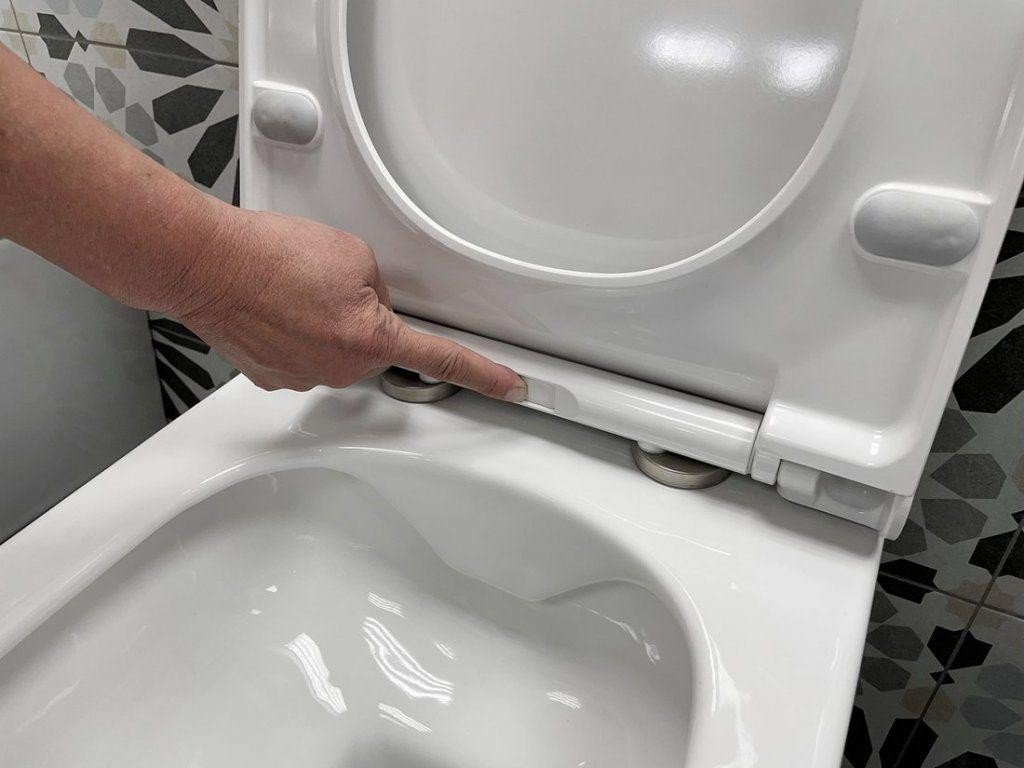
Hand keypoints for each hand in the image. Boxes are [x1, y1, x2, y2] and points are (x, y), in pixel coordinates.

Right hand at [171, 206, 526, 400]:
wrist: (204, 263)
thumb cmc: (269, 254)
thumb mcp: (354, 254)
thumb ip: (379, 286)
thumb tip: (368, 304)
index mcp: (371, 339)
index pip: (443, 358)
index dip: (483, 374)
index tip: (510, 387)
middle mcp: (340, 369)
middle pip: (376, 343)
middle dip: (364, 314)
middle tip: (328, 283)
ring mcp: (304, 376)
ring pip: (337, 347)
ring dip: (324, 320)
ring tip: (292, 290)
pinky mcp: (273, 375)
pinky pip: (302, 351)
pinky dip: (294, 330)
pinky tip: (274, 307)